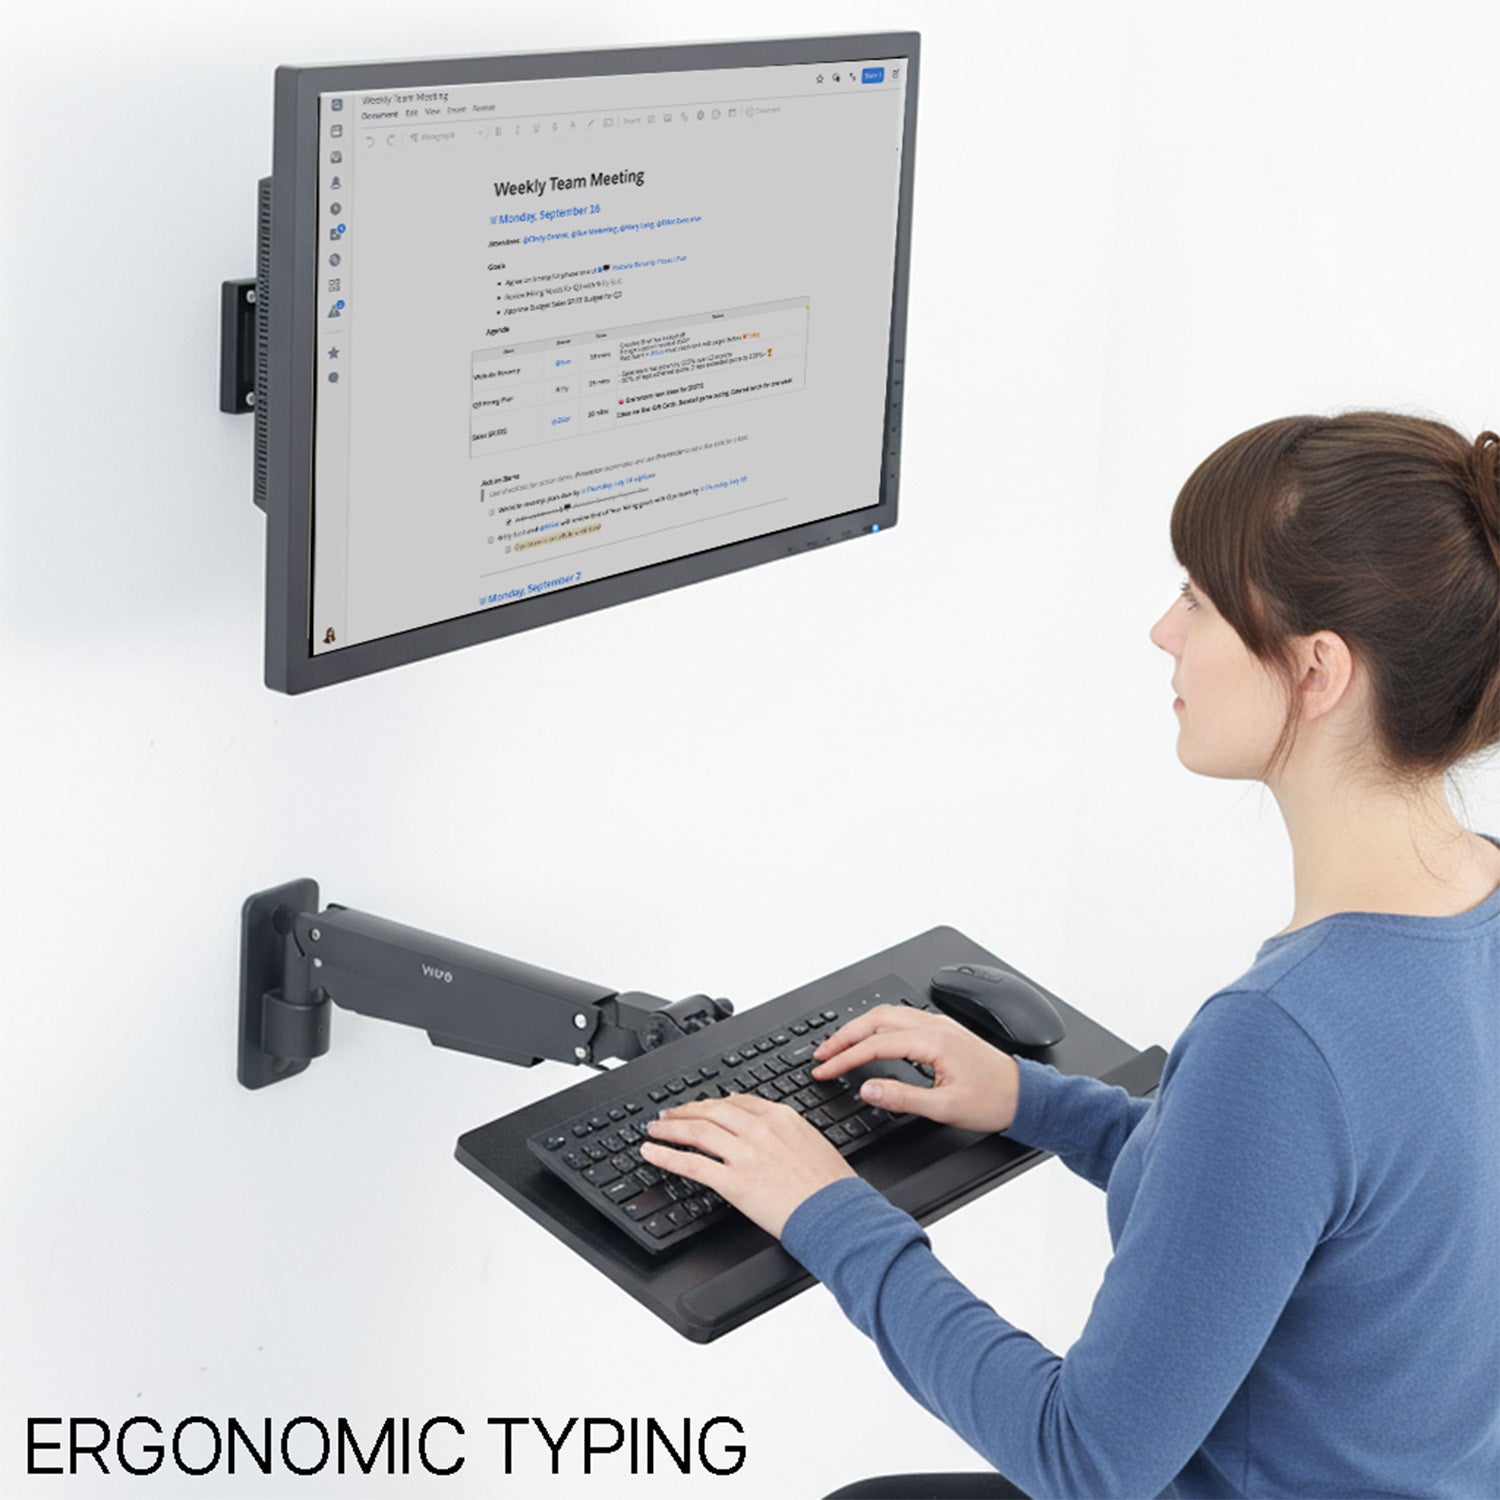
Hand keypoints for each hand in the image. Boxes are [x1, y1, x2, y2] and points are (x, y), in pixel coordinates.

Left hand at [640, 1094, 855, 1238]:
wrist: (837, 1213)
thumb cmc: (831, 1186)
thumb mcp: (812, 1143)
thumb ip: (786, 1134)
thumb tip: (770, 1136)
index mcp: (780, 1117)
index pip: (737, 1101)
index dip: (712, 1103)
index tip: (701, 1107)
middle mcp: (760, 1129)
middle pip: (712, 1111)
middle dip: (685, 1111)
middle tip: (668, 1114)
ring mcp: (745, 1154)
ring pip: (697, 1131)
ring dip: (670, 1128)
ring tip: (655, 1129)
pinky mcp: (734, 1182)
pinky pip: (693, 1164)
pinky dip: (667, 1156)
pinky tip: (652, 1154)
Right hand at [812, 1004, 1021, 1134]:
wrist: (1023, 1095)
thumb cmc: (992, 1101)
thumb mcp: (944, 1108)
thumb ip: (901, 1098)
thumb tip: (866, 1089)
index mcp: (933, 1041)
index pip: (875, 1044)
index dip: (844, 1058)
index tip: (824, 1070)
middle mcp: (934, 1026)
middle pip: (875, 1019)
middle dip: (843, 1035)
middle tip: (820, 1054)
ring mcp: (938, 1025)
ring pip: (887, 1014)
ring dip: (858, 1028)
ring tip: (837, 1046)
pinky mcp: (942, 1031)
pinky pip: (900, 1018)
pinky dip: (876, 1026)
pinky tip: (869, 1039)